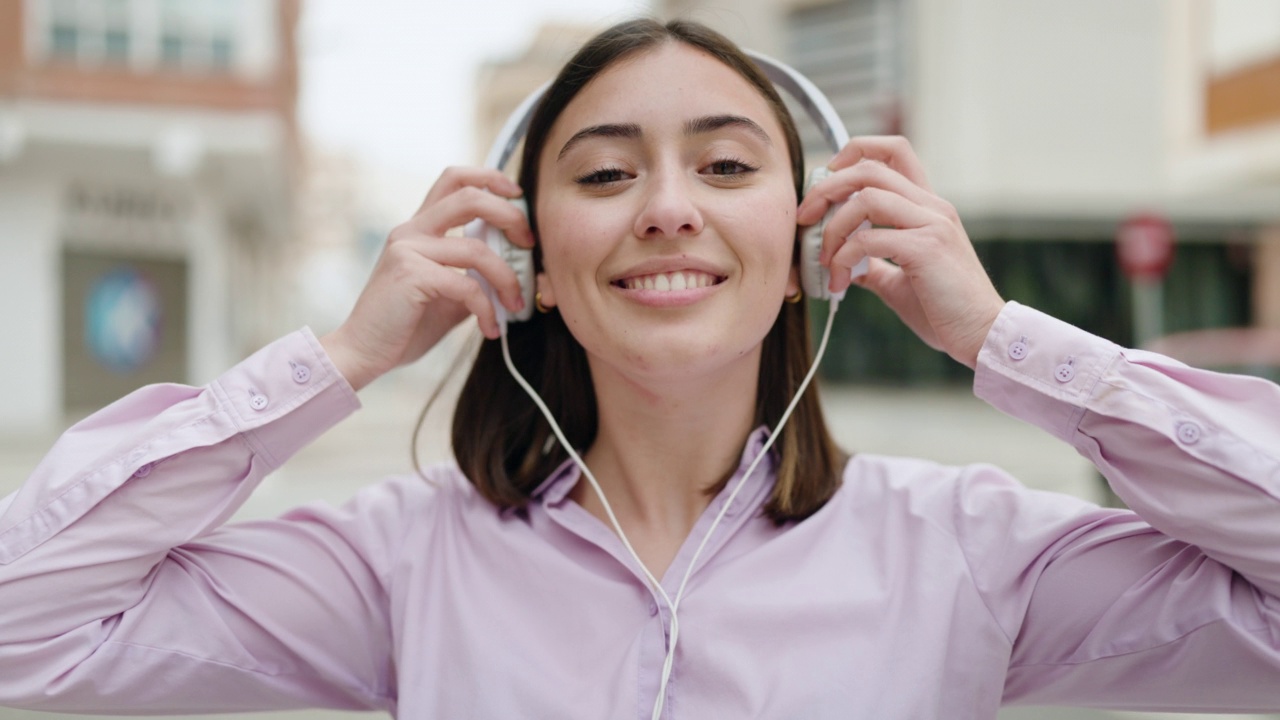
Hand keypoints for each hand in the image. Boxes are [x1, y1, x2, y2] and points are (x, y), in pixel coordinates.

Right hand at [320, 167, 533, 390]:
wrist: (364, 353)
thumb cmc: (404, 326)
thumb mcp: (447, 295)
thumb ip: (474, 277)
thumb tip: (515, 275)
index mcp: (418, 228)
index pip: (454, 179)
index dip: (490, 178)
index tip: (517, 196)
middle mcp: (411, 230)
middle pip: (469, 197)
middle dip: (509, 215)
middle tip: (529, 243)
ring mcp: (408, 249)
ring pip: (477, 249)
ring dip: (507, 278)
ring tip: (515, 305)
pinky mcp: (411, 274)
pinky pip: (467, 286)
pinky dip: (487, 309)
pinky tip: (490, 328)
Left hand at [796, 136, 1004, 369]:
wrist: (982, 335)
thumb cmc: (945, 311)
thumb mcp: (902, 281)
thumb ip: (875, 265)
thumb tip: (846, 265)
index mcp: (927, 206)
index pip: (893, 151)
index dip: (853, 154)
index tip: (827, 184)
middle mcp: (932, 206)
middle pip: (869, 168)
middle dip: (826, 187)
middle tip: (804, 217)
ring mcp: (932, 224)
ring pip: (866, 197)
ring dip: (833, 227)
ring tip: (823, 260)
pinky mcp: (926, 249)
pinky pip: (869, 239)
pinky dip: (843, 258)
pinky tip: (838, 282)